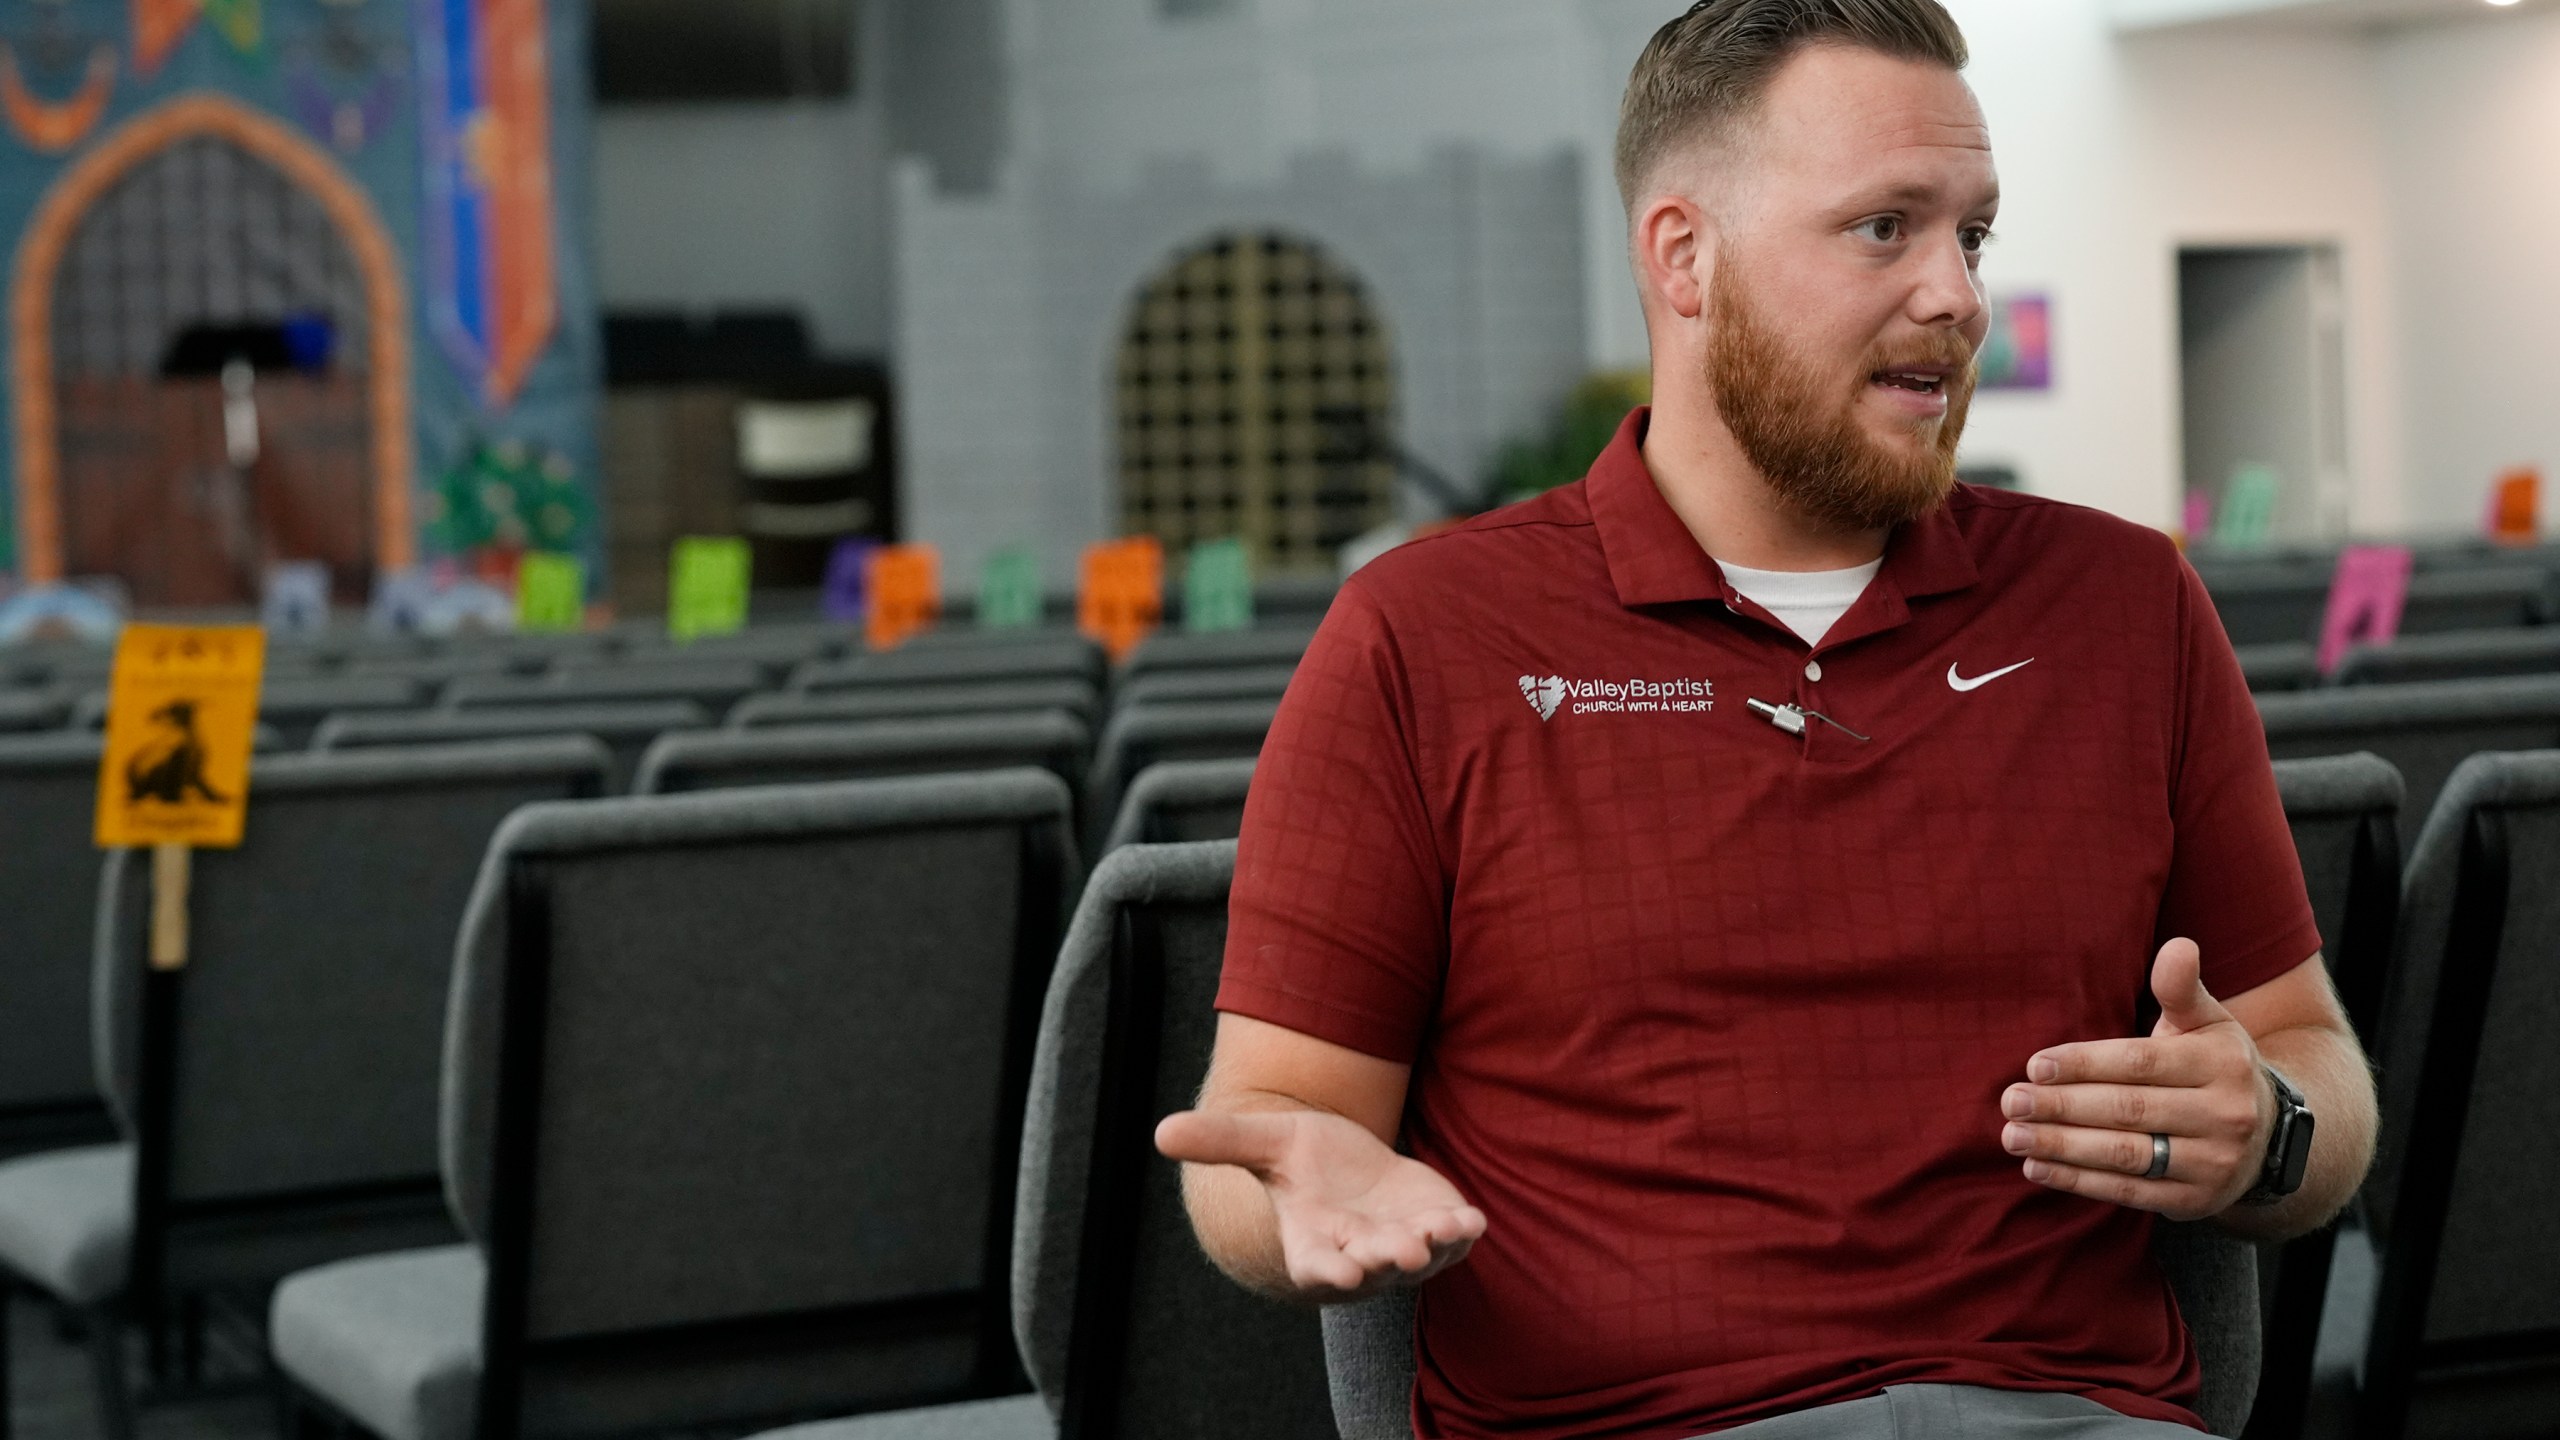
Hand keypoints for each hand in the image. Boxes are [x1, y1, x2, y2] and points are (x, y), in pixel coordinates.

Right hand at [1156, 1106, 1485, 1300]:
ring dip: (1433, 1246)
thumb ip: (1222, 1141)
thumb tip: (1160, 1131)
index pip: (1317, 1266)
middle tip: (1404, 1250)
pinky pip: (1455, 1240)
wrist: (1354, 1167)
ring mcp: (1403, 1245)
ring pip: (1421, 1255)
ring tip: (1444, 1229)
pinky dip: (1463, 1233)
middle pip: (1374, 1264)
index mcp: (1312, 1239)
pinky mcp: (1439, 1228)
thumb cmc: (1305, 1161)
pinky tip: (1472, 1219)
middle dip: (1388, 1258)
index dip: (1329, 1272)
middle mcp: (1359, 1252)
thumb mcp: (1266, 1142)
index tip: (1342, 1273)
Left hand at [1998, 938, 2276, 1220]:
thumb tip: (2178, 945)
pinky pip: (2129, 1192)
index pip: (2139, 1062)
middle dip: (2062, 1107)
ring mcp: (2214, 1163)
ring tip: (2014, 1136)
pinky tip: (2037, 1169)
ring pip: (2126, 1155)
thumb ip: (2181, 988)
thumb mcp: (2206, 1022)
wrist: (2264, 1133)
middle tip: (2010, 1102)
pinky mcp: (2197, 1201)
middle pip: (2128, 1110)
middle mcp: (2226, 1114)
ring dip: (2062, 1147)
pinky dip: (2079, 1181)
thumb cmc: (2212, 1065)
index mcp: (2221, 1062)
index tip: (2033, 1066)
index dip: (2083, 1064)